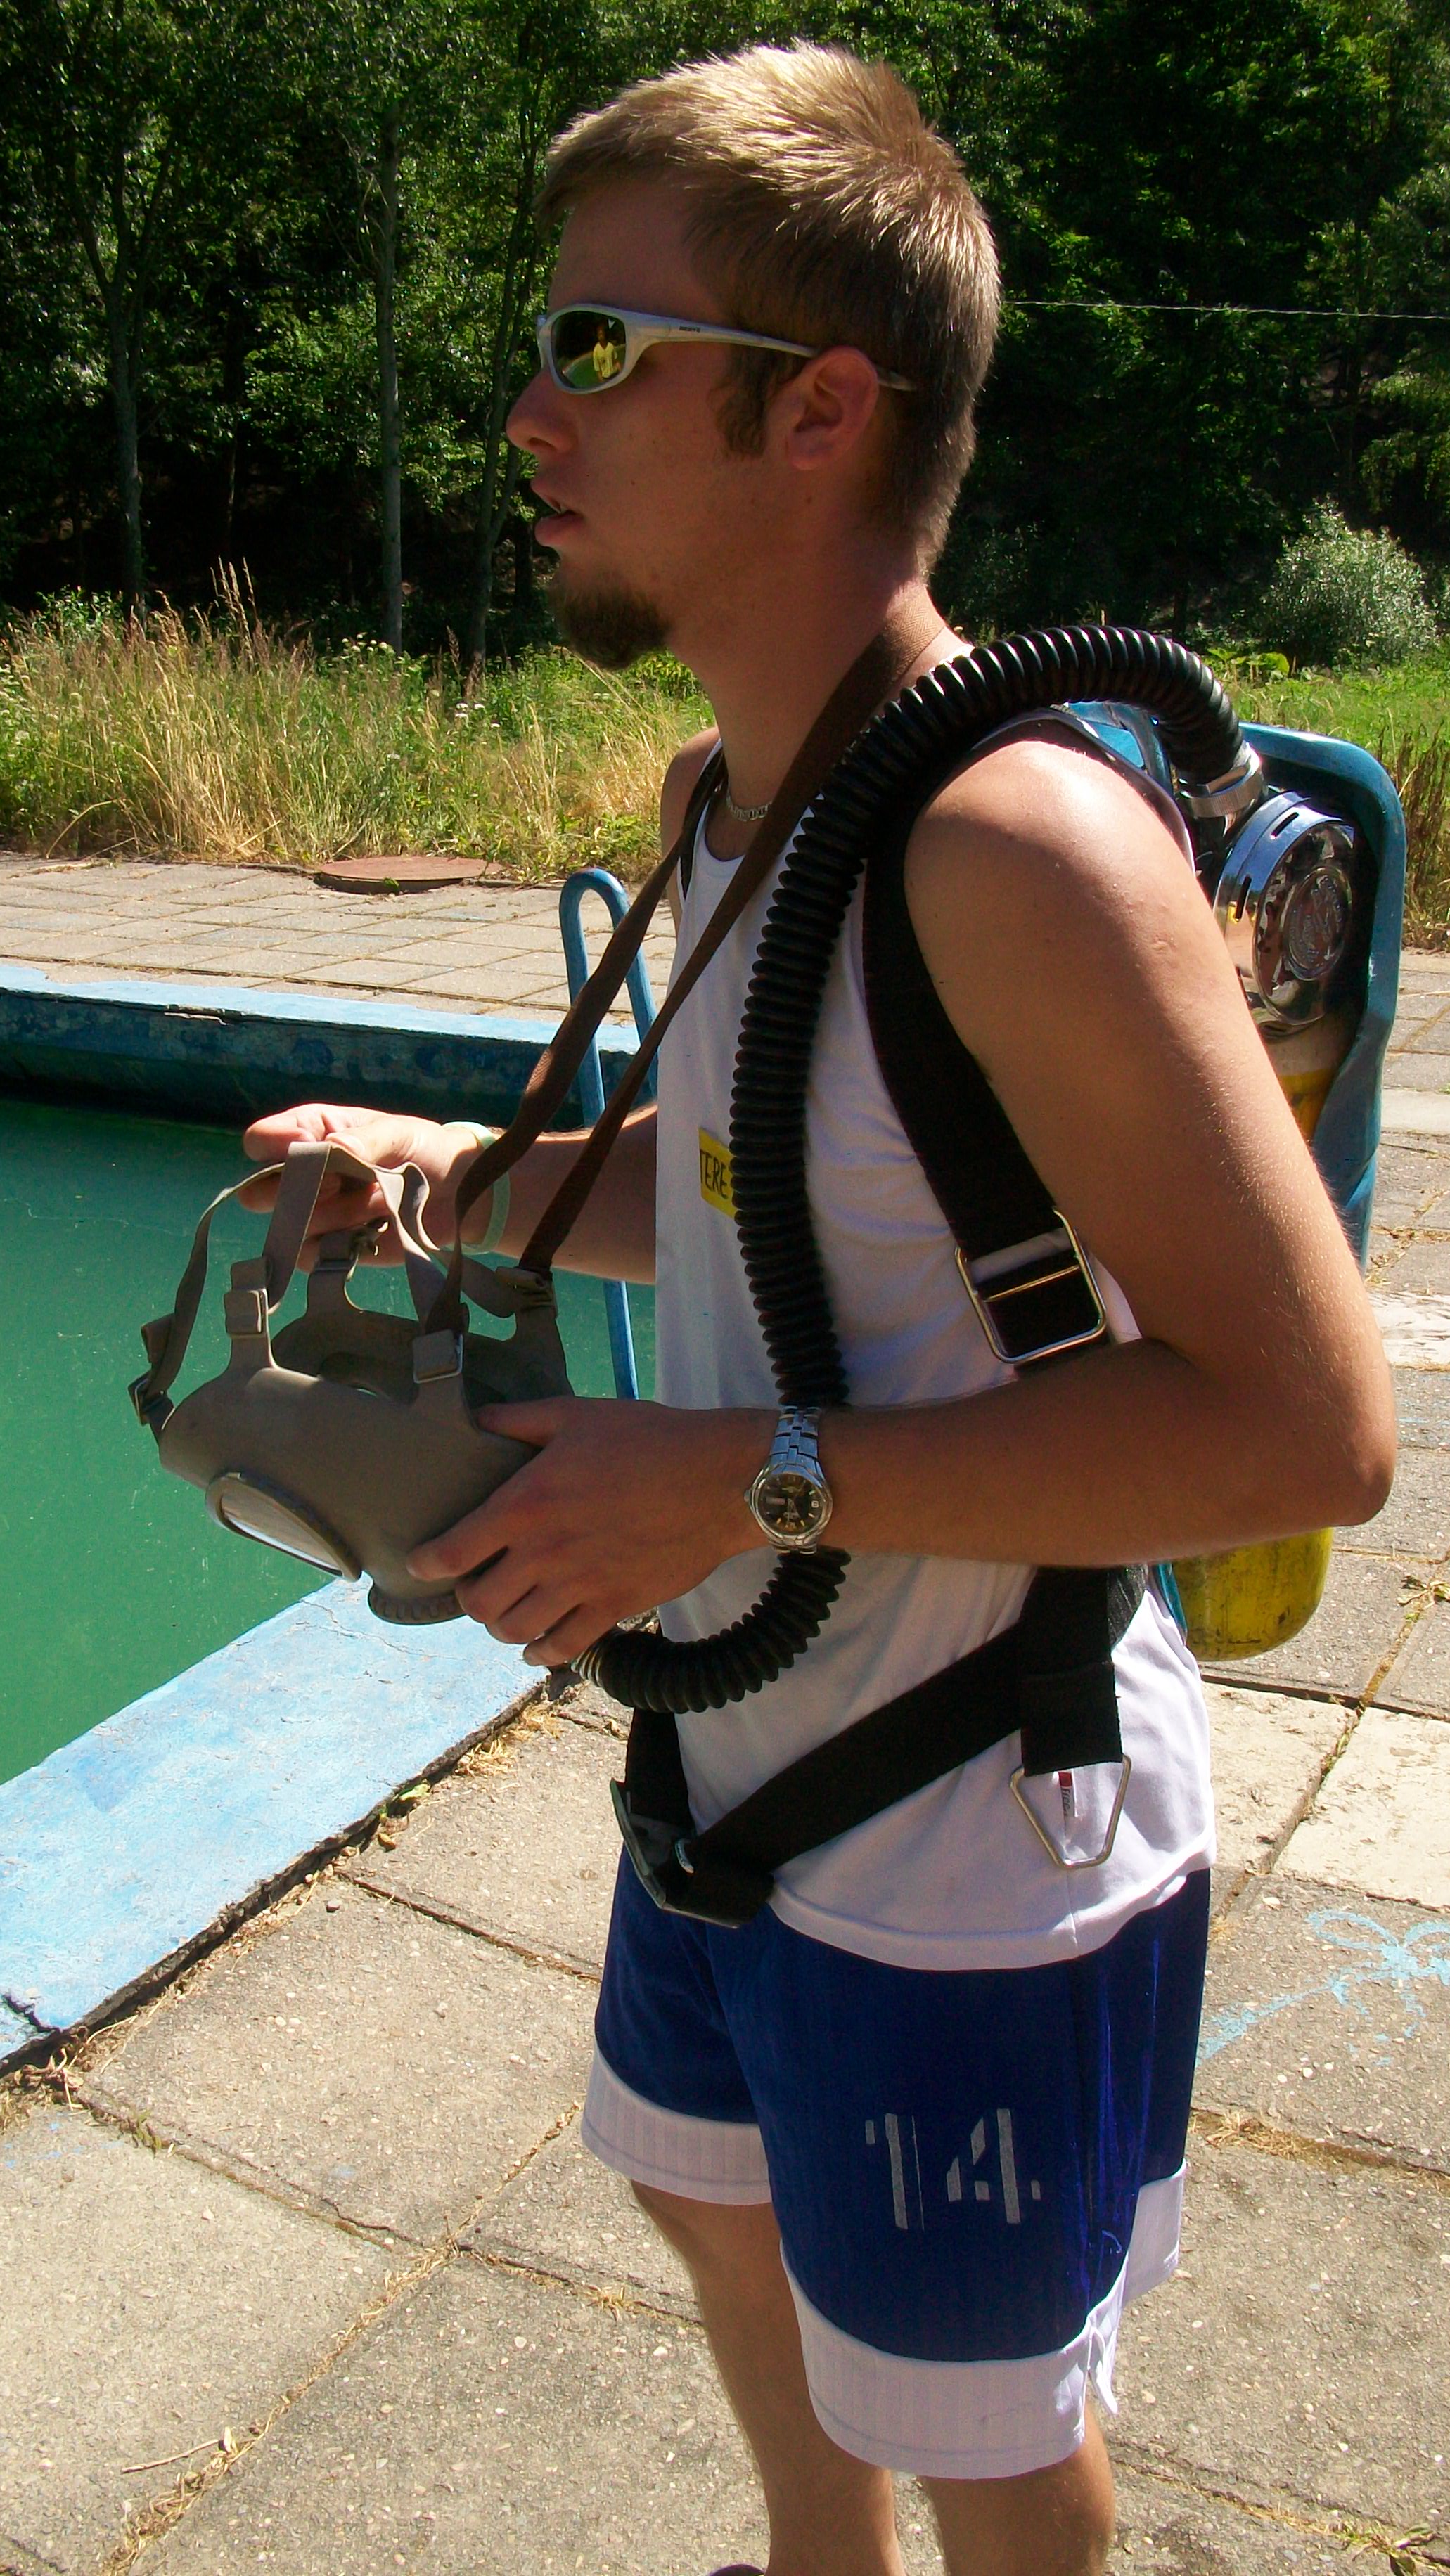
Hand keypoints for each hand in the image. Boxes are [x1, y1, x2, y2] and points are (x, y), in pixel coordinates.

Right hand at [240, 1102, 483, 1263]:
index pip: (262, 1140)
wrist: (458, 1195)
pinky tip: (371, 1230)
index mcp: (312, 1132)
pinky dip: (338, 1247)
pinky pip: (310, 1256)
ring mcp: (315, 1213)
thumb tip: (333, 1149)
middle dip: (294, 1194)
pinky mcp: (332, 1248)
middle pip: (261, 1192)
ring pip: (288, 1227)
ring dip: (329, 1219)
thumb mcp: (400, 1134)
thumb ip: (366, 1140)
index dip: (278, 1148)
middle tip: (338, 1185)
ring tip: (373, 1205)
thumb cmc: (425, 1150)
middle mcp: (304, 1173)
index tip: (314, 1152)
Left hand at [407, 1396, 771, 1664]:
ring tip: (506, 1611)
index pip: (453, 1550)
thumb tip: (479, 1420)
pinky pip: (564, 1648)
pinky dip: (542, 1652)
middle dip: (470, 1596)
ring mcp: (580, 1586)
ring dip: (502, 1626)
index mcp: (526, 1504)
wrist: (719, 1478)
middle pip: (480, 1602)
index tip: (421, 1564)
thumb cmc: (649, 1439)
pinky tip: (537, 1645)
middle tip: (477, 1582)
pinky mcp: (615, 1607)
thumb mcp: (577, 1415)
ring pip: (516, 1630)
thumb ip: (520, 1421)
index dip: (427, 1563)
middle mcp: (545, 1553)